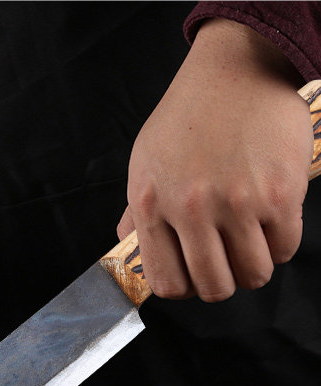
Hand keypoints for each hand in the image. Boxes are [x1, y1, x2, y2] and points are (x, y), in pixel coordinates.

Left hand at [118, 18, 313, 300]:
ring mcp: (238, 203)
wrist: (236, 70)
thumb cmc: (186, 118)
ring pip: (253, 275)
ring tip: (249, 244)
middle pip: (213, 287)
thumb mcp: (144, 163)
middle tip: (226, 265)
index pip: (167, 283)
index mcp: (154, 206)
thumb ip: (136, 212)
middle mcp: (193, 209)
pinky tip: (271, 224)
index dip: (184, 288)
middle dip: (221, 284)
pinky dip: (279, 245)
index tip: (192, 277)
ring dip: (253, 267)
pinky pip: (284, 249)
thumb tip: (127, 245)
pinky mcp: (281, 194)